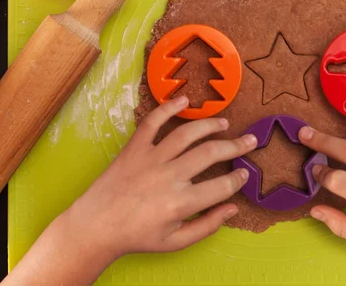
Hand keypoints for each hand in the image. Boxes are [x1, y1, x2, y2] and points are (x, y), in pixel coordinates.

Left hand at [64, 96, 257, 257]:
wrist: (96, 226)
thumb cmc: (137, 236)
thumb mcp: (175, 242)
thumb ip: (207, 226)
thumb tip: (232, 209)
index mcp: (180, 203)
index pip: (221, 186)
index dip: (238, 178)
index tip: (245, 173)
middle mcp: (168, 177)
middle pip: (211, 153)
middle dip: (236, 146)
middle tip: (250, 140)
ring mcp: (150, 159)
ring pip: (187, 133)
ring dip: (209, 125)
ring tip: (224, 123)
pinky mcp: (135, 148)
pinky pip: (153, 123)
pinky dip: (168, 108)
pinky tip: (185, 102)